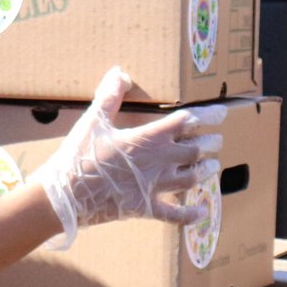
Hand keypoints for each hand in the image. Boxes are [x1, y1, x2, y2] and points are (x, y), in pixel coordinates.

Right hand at [28, 66, 224, 247]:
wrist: (64, 195)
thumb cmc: (78, 156)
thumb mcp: (93, 121)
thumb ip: (110, 96)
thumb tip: (120, 73)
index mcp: (148, 137)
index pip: (187, 122)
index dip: (207, 115)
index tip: (222, 112)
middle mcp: (159, 161)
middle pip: (196, 150)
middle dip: (210, 143)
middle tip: (217, 140)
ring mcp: (155, 186)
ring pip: (192, 178)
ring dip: (206, 171)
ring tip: (214, 166)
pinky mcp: (146, 208)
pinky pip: (175, 214)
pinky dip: (191, 214)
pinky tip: (203, 212)